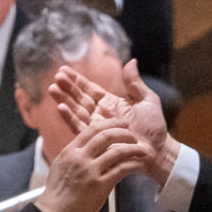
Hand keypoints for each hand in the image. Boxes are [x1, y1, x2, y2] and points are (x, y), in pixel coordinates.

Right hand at [34, 116, 150, 211]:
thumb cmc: (58, 192)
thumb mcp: (61, 165)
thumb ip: (74, 155)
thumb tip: (87, 148)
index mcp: (70, 151)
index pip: (92, 129)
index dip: (110, 123)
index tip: (121, 124)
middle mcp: (80, 158)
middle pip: (106, 136)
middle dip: (124, 132)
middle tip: (133, 135)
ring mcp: (90, 171)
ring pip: (117, 151)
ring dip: (133, 148)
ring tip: (142, 150)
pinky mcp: (100, 185)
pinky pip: (121, 170)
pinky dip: (133, 165)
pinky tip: (139, 165)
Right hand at [50, 58, 176, 184]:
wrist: (158, 150)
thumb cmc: (155, 127)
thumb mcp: (147, 101)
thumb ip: (135, 83)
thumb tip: (131, 61)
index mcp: (110, 103)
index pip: (89, 89)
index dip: (77, 80)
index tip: (63, 70)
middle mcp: (101, 115)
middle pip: (80, 99)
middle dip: (67, 88)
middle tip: (56, 78)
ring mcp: (98, 127)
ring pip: (77, 111)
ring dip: (65, 100)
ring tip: (53, 89)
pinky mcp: (97, 140)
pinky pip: (81, 128)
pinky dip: (70, 118)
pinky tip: (61, 108)